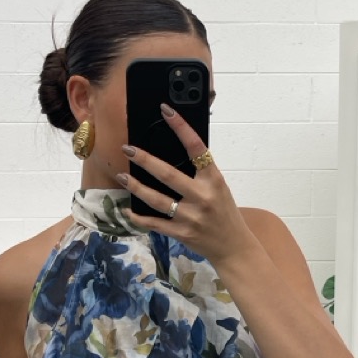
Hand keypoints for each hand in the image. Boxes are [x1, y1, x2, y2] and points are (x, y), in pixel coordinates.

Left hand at [117, 104, 258, 266]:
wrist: (234, 247)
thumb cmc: (224, 213)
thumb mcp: (219, 188)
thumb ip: (200, 173)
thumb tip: (172, 152)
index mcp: (214, 180)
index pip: (196, 147)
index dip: (180, 127)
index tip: (165, 110)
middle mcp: (202, 197)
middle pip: (168, 174)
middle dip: (145, 160)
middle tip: (128, 149)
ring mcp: (190, 217)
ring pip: (157, 200)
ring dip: (136, 187)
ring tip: (123, 176)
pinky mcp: (181, 233)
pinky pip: (155, 223)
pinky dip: (139, 217)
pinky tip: (128, 209)